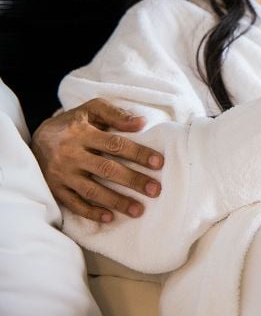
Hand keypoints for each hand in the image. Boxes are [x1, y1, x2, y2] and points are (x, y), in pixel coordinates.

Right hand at [31, 98, 162, 222]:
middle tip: (155, 190)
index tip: (159, 163)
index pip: (115, 144)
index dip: (138, 153)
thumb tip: (141, 122)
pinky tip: (109, 218)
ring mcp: (62, 174)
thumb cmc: (72, 124)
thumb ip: (115, 114)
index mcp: (82, 133)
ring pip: (91, 190)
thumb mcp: (90, 110)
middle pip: (106, 169)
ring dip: (116, 201)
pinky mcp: (55, 189)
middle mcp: (71, 154)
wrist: (33, 141)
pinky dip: (91, 212)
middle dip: (133, 180)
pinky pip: (73, 204)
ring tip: (138, 210)